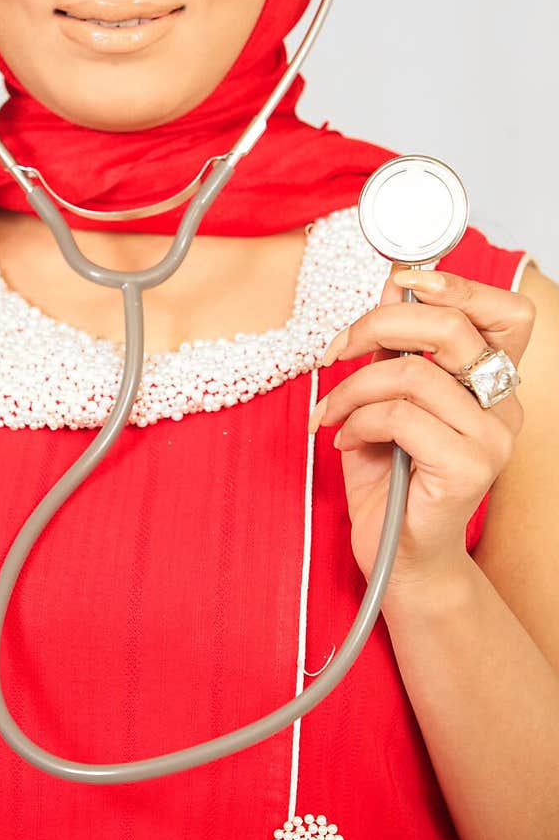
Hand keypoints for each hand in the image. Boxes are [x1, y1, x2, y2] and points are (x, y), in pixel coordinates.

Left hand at [311, 267, 535, 588]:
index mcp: (492, 382)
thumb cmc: (393, 476)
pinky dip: (355, 421)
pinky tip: (345, 440)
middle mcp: (504, 406)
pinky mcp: (468, 469)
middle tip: (338, 349)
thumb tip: (394, 285)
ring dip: (352, 388)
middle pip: (452, 326)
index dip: (458, 284)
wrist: (398, 556)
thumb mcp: (385, 396)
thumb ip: (393, 345)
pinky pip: (398, 416)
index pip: (508, 312)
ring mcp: (491, 439)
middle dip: (378, 325)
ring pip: (411, 373)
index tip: (403, 282)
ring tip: (332, 413)